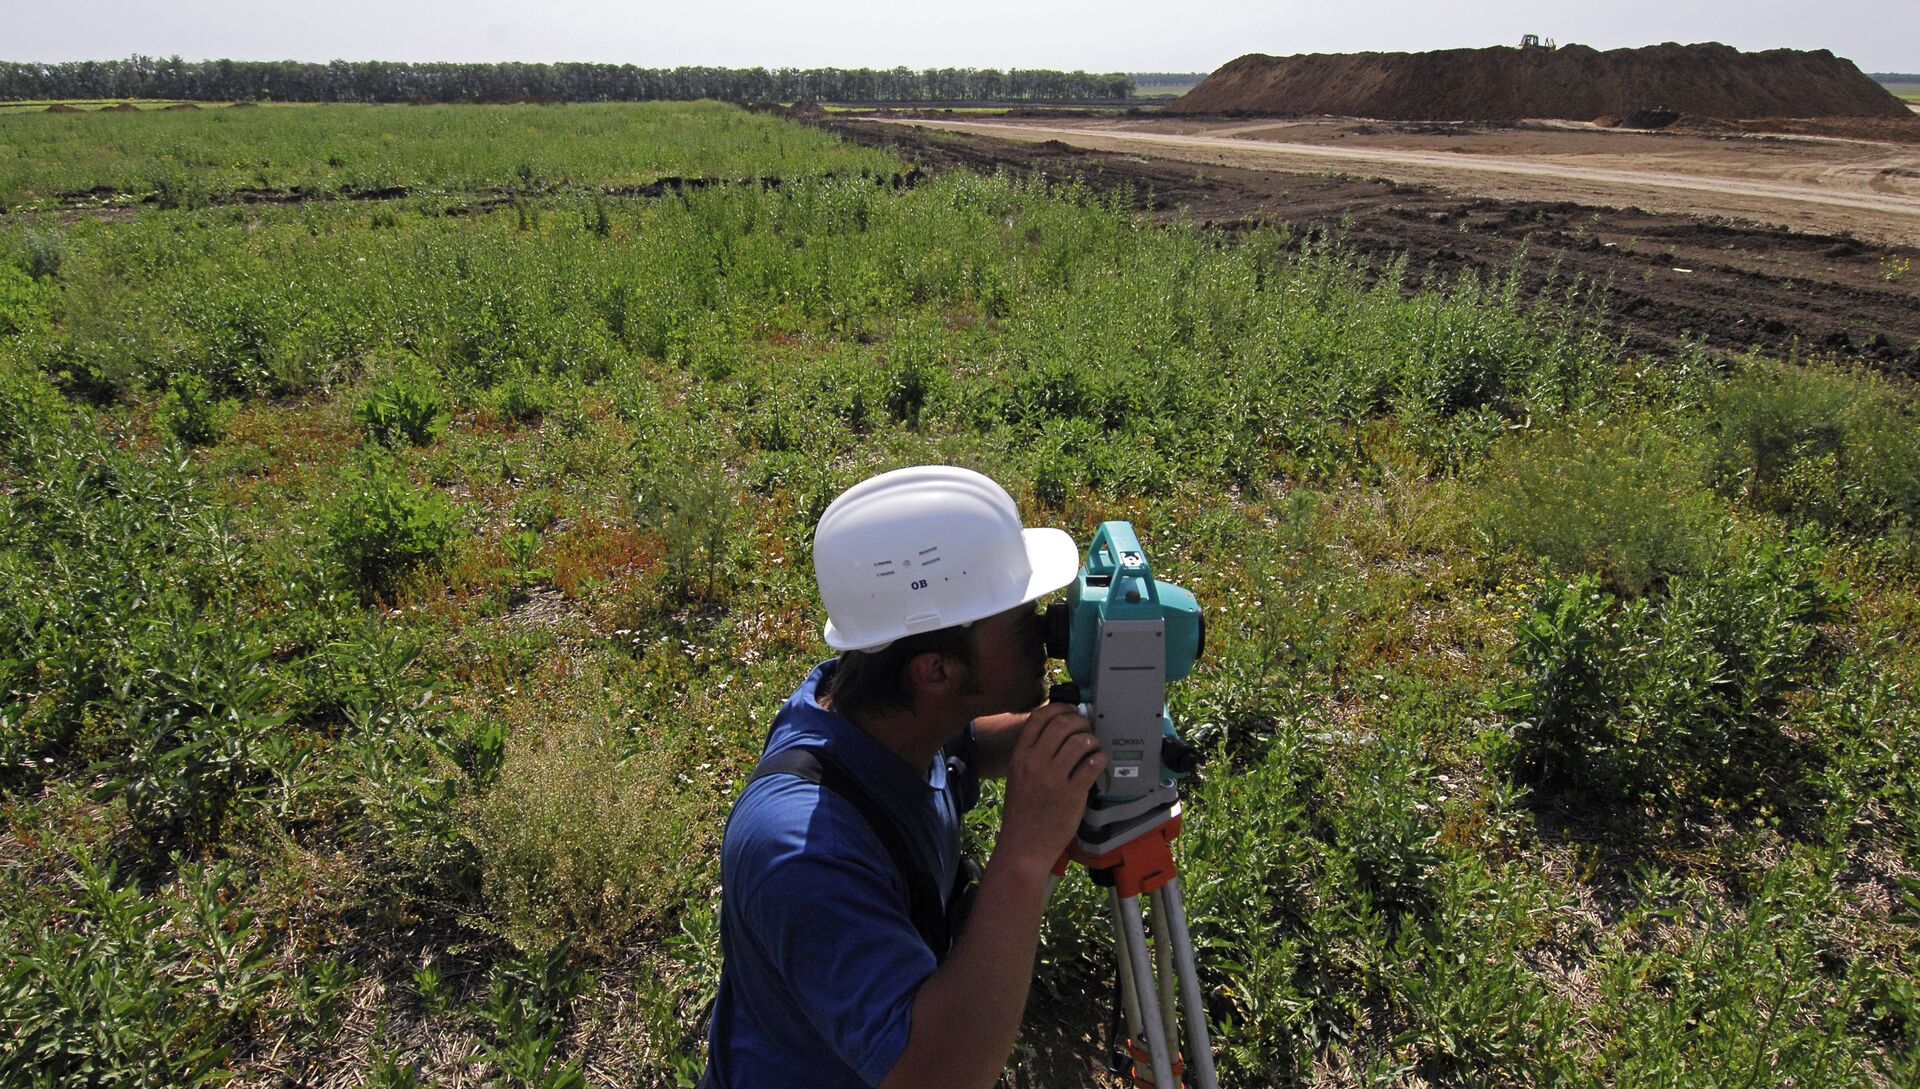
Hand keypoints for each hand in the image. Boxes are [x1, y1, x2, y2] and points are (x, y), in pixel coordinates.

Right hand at [994, 702, 1104, 870]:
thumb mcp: (1018, 776)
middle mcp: (1035, 762)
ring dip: (1093, 741)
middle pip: (1063, 724)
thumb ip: (1033, 754)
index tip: (1070, 711)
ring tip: (1094, 749)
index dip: (1059, 707)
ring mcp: (1053, 778)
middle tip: (1087, 731)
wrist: (1024, 847)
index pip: (1039, 717)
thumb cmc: (1022, 813)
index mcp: (1020, 756)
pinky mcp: (1072, 794)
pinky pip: (1093, 764)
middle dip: (1081, 722)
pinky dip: (1100, 759)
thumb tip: (1059, 731)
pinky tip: (1099, 764)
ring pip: (1080, 741)